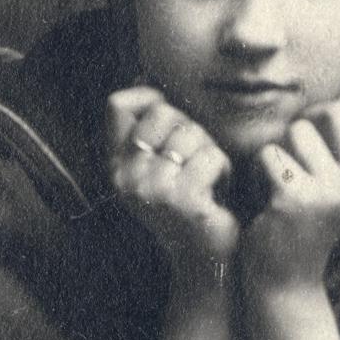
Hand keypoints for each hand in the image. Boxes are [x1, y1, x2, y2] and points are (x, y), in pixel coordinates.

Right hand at [108, 88, 237, 270]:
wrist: (202, 260)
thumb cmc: (188, 204)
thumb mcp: (158, 165)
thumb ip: (147, 128)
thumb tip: (142, 79)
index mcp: (114, 165)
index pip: (118, 103)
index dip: (151, 99)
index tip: (172, 122)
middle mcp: (125, 176)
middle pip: (163, 112)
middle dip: (192, 129)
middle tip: (197, 162)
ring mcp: (152, 188)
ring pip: (192, 133)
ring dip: (211, 152)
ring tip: (208, 180)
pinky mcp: (182, 200)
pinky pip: (213, 157)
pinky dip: (225, 170)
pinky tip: (218, 193)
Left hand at [241, 98, 339, 291]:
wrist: (287, 278)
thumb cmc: (307, 221)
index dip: (331, 114)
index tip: (317, 141)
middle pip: (335, 109)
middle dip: (309, 123)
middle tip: (295, 153)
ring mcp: (329, 191)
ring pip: (298, 129)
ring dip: (281, 150)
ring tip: (280, 182)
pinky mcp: (294, 198)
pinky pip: (269, 154)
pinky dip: (259, 171)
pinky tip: (265, 197)